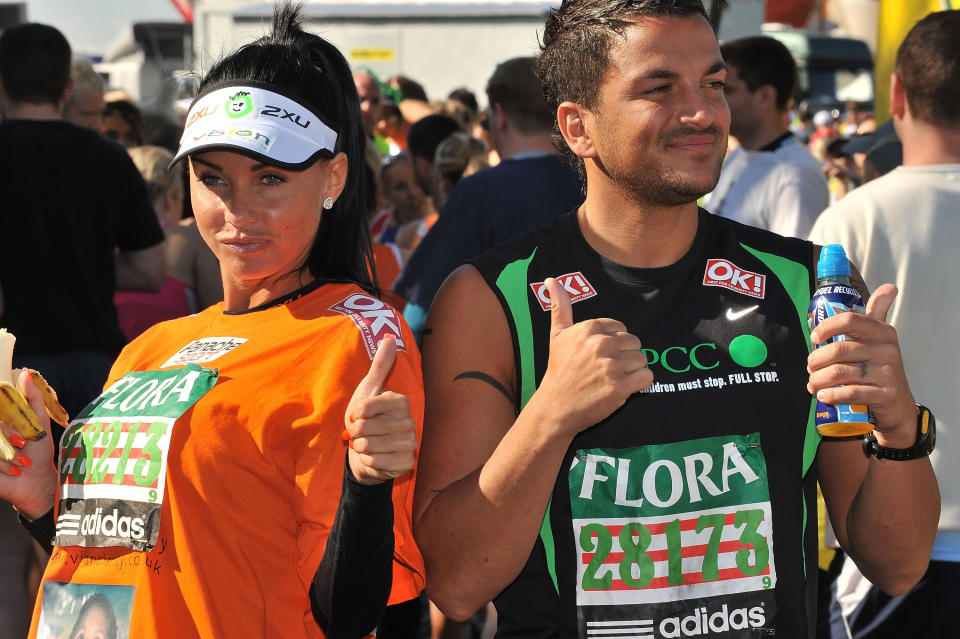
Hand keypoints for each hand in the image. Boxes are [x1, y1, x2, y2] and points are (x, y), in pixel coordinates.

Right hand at [0, 370, 57, 518]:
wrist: (37, 482)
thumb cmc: (39, 451)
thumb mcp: (39, 422)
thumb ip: (32, 397)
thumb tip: (24, 372)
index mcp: (1, 421)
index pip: (1, 409)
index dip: (10, 424)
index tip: (22, 434)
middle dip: (11, 435)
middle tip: (23, 444)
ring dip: (8, 454)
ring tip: (22, 461)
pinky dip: (3, 466)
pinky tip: (14, 471)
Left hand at [344, 336, 417, 484]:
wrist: (366, 452)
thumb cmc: (366, 419)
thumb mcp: (368, 391)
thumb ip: (380, 366)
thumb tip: (389, 337)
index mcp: (401, 402)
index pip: (365, 407)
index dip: (356, 413)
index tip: (358, 415)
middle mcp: (409, 422)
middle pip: (365, 427)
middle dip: (356, 432)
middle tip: (360, 433)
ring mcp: (410, 444)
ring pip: (369, 445)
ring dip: (360, 447)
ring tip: (366, 444)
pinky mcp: (406, 464)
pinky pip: (375, 463)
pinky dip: (367, 461)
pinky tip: (373, 457)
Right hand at [535, 278, 652, 437]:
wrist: (556, 407)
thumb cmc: (558, 370)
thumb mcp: (556, 335)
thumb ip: (560, 306)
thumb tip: (550, 279)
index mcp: (588, 328)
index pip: (621, 329)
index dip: (614, 344)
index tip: (600, 356)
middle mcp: (600, 344)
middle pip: (634, 343)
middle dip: (625, 357)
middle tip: (607, 370)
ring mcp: (610, 366)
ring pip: (642, 360)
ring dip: (632, 371)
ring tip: (613, 379)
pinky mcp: (619, 388)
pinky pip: (647, 377)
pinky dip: (640, 383)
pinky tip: (623, 387)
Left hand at [807, 284, 916, 445]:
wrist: (899, 405)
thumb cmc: (880, 368)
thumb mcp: (881, 339)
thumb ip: (878, 314)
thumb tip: (889, 288)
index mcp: (881, 332)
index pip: (849, 320)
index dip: (826, 327)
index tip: (814, 338)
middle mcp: (886, 350)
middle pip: (838, 350)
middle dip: (816, 361)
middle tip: (810, 369)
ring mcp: (887, 373)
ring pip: (840, 373)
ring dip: (818, 380)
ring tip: (812, 384)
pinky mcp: (884, 394)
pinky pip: (851, 393)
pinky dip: (832, 395)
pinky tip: (823, 396)